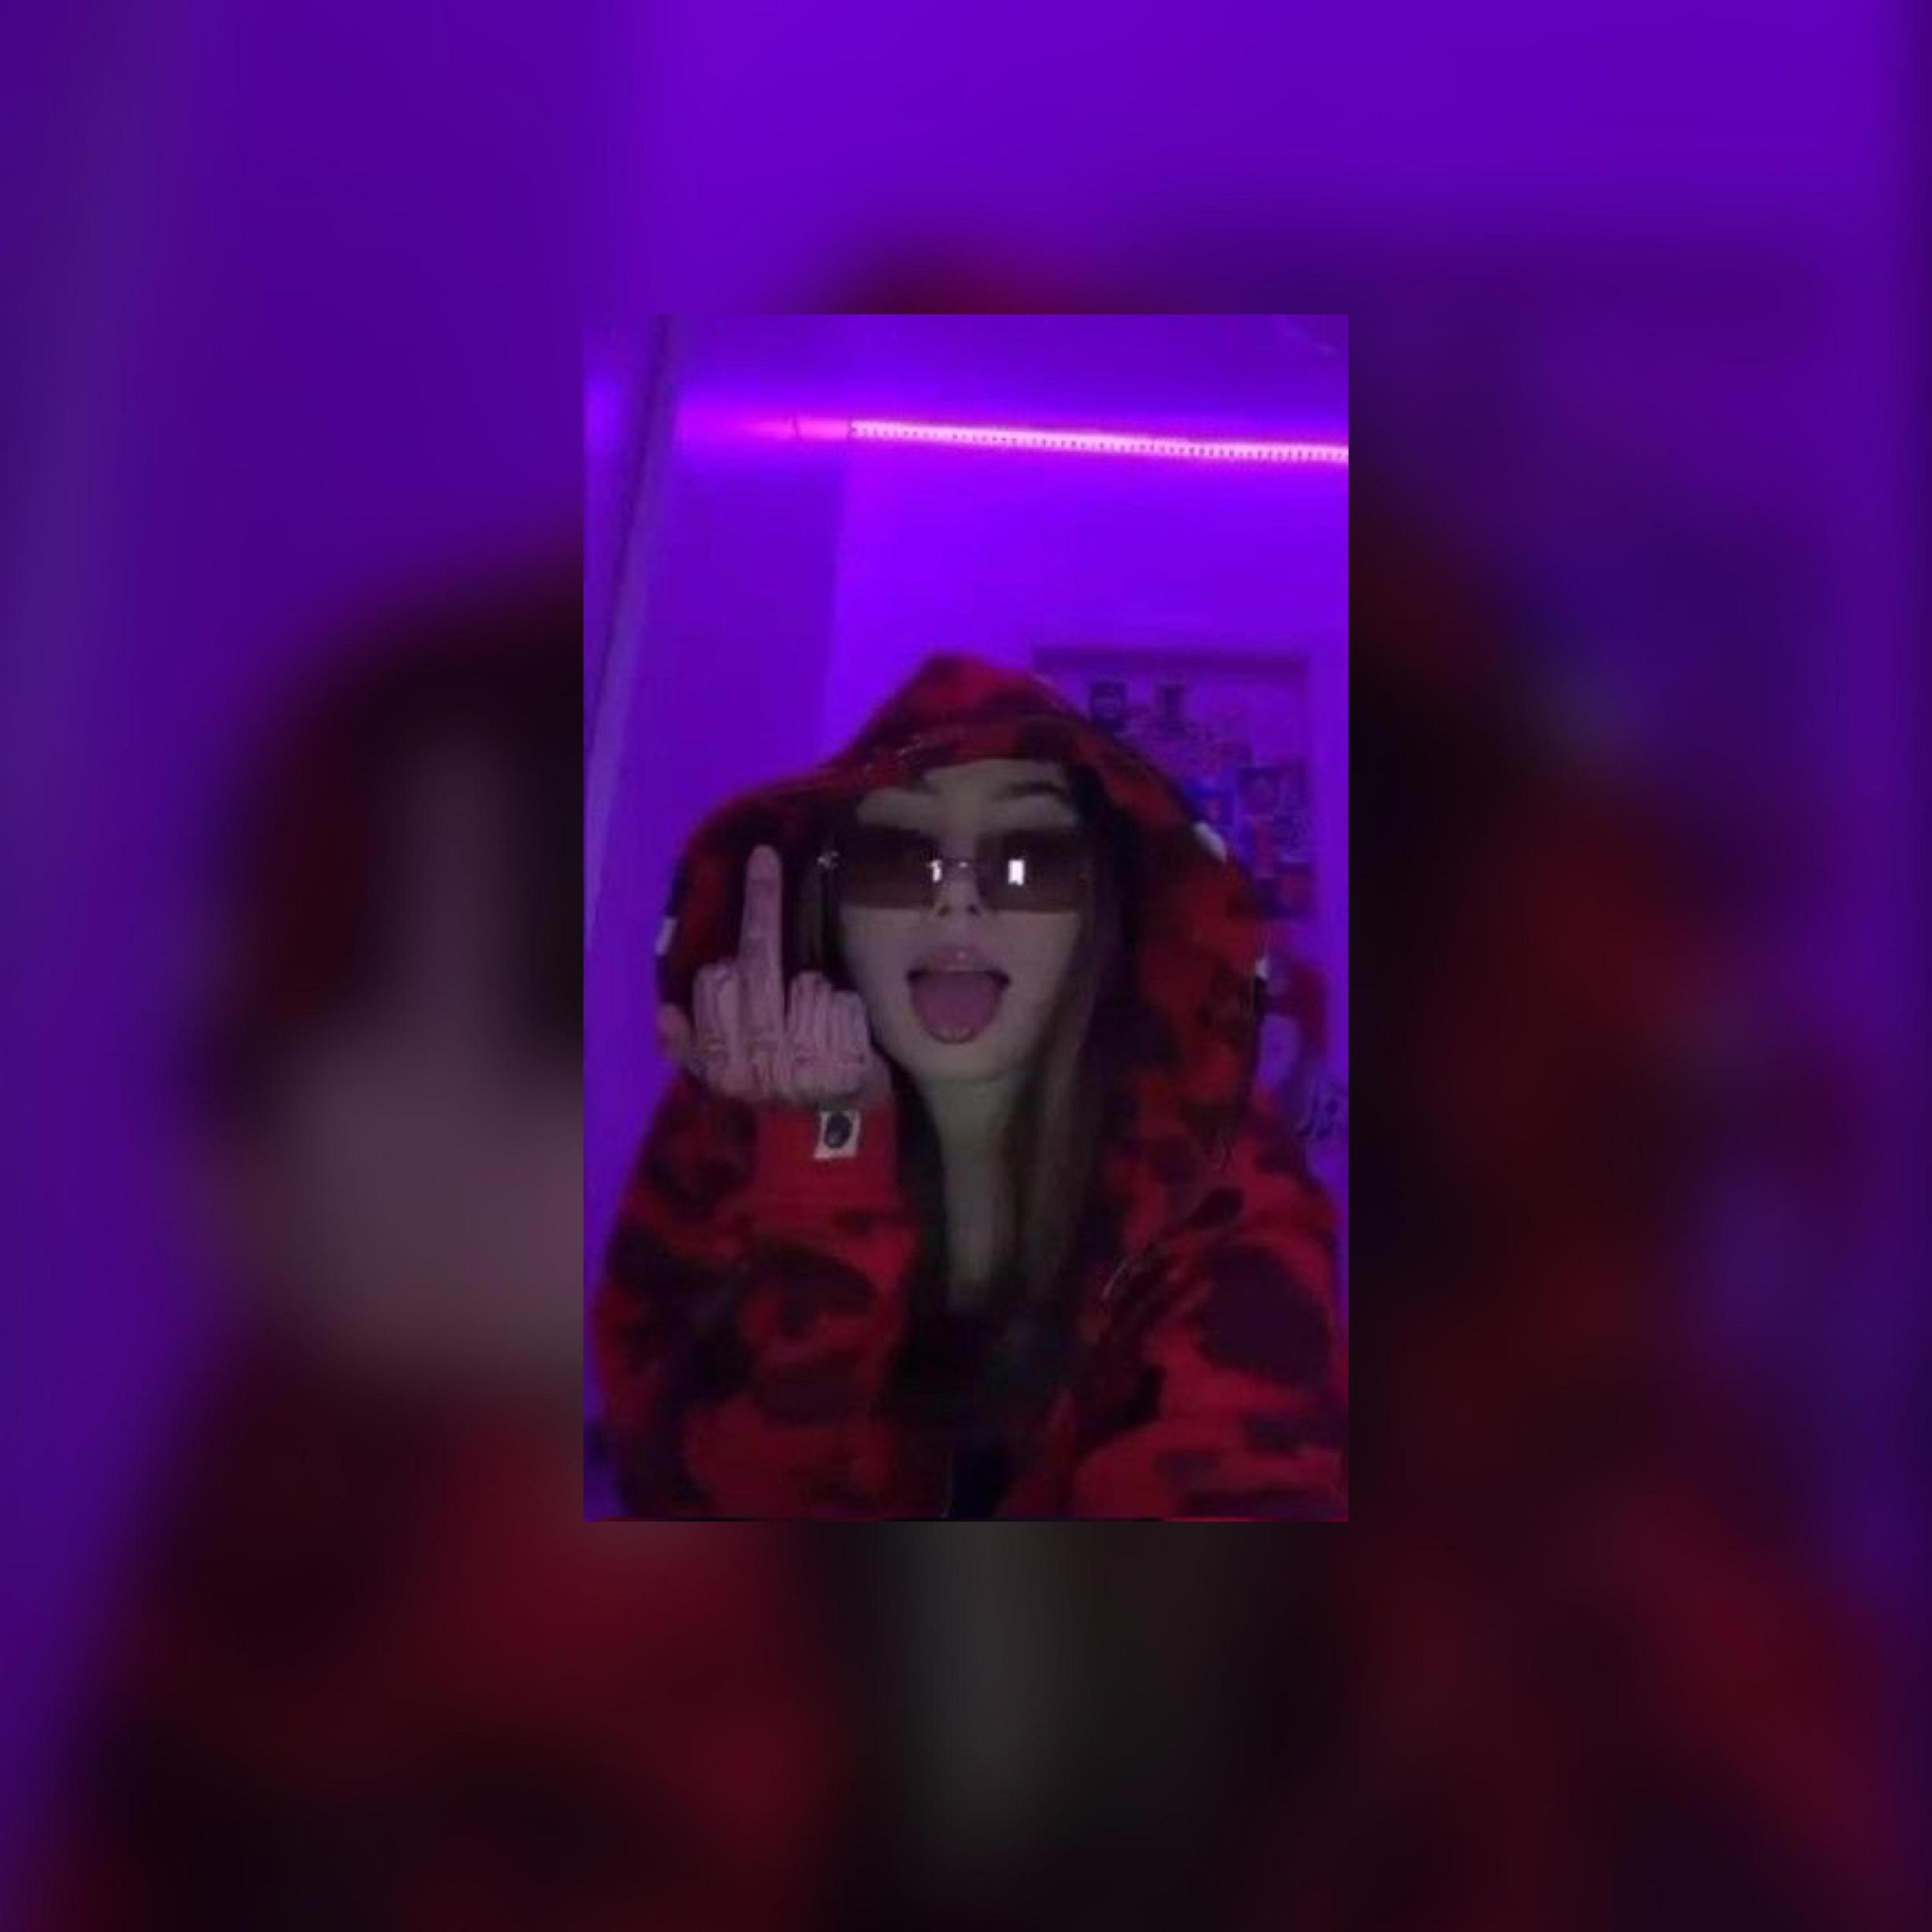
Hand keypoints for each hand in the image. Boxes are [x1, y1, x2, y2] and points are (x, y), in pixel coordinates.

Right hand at [656, 846, 890, 1108]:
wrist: (828, 1153)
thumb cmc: (776, 1103)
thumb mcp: (724, 1083)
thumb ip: (689, 1049)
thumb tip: (663, 1012)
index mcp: (723, 1060)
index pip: (715, 982)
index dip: (729, 961)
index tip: (737, 936)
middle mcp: (759, 1058)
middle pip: (757, 963)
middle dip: (761, 904)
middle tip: (764, 858)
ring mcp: (805, 1059)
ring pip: (806, 982)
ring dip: (816, 991)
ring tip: (816, 1020)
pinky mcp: (848, 1061)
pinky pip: (844, 1004)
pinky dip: (847, 1011)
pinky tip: (844, 1033)